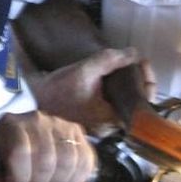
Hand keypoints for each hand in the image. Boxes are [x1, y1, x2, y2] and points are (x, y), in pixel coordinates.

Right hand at [31, 47, 155, 130]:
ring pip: (126, 104)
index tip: (141, 60)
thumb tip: (133, 53)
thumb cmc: (58, 89)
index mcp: (112, 120)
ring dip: (128, 84)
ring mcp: (102, 126)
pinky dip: (116, 90)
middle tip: (135, 61)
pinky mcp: (94, 120)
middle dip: (139, 80)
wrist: (32, 99)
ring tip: (126, 66)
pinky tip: (113, 76)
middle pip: (137, 103)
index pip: (144, 102)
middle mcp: (110, 128)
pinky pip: (114, 105)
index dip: (147, 79)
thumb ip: (111, 60)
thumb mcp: (86, 70)